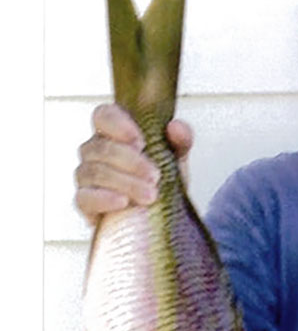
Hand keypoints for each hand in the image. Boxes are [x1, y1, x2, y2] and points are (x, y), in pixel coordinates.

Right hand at [74, 103, 193, 223]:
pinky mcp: (85, 203)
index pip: (103, 115)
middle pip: (100, 147)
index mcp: (114, 132)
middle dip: (130, 162)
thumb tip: (176, 128)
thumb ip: (181, 140)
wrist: (161, 214)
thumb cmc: (161, 180)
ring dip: (124, 183)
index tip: (140, 142)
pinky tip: (123, 203)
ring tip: (150, 195)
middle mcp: (96, 151)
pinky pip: (83, 198)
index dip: (117, 125)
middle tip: (155, 176)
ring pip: (93, 172)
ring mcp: (87, 176)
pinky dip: (103, 199)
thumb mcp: (176, 159)